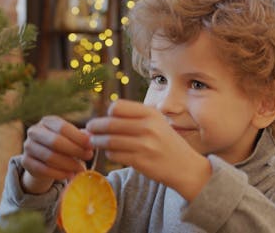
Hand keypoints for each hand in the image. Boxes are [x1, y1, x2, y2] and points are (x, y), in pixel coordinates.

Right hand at [20, 116, 93, 193]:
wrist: (43, 159)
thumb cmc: (63, 145)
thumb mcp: (71, 138)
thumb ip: (81, 137)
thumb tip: (92, 138)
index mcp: (47, 121)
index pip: (62, 127)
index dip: (78, 137)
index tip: (91, 145)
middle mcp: (34, 131)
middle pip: (55, 141)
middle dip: (74, 150)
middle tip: (88, 157)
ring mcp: (28, 146)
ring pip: (49, 156)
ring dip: (68, 164)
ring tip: (81, 169)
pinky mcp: (25, 161)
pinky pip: (43, 169)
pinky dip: (58, 173)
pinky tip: (69, 175)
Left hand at [86, 99, 210, 200]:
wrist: (186, 167)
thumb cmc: (167, 142)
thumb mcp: (157, 122)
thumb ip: (134, 117)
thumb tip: (104, 115)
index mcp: (150, 113)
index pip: (117, 107)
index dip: (108, 113)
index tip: (105, 118)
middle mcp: (147, 127)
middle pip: (110, 123)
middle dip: (95, 127)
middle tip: (89, 130)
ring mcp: (144, 145)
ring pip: (109, 140)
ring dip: (97, 141)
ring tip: (93, 142)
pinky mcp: (140, 161)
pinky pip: (115, 155)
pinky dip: (108, 153)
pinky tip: (110, 152)